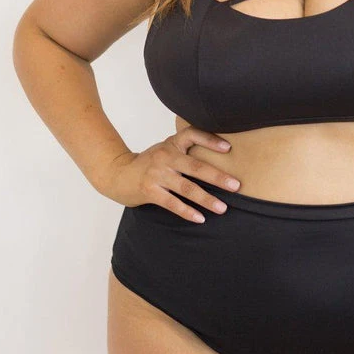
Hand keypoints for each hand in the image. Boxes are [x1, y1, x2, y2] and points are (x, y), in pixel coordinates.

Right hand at [100, 127, 240, 221]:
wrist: (117, 174)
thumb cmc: (149, 163)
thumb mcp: (166, 150)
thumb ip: (185, 150)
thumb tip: (220, 155)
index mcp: (171, 144)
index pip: (192, 135)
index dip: (210, 140)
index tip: (228, 148)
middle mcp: (165, 156)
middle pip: (195, 166)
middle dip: (217, 177)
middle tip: (236, 186)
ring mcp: (156, 174)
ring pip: (186, 188)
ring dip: (206, 199)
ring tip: (222, 208)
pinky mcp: (149, 190)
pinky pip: (172, 203)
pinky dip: (187, 211)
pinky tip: (200, 218)